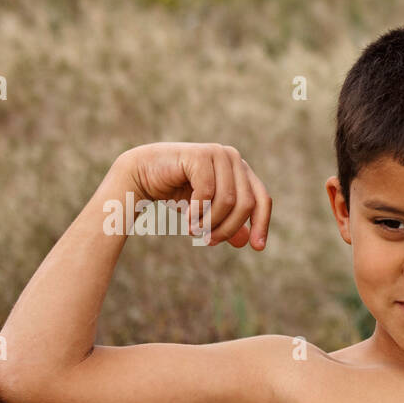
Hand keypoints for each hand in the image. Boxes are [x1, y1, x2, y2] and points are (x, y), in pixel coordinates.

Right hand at [115, 142, 271, 248]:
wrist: (141, 175)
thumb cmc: (177, 192)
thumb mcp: (207, 212)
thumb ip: (227, 223)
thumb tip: (246, 242)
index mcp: (241, 170)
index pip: (262, 199)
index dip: (262, 224)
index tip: (257, 249)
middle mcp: (233, 158)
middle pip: (246, 204)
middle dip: (228, 228)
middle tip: (208, 242)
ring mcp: (218, 154)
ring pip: (228, 201)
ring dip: (210, 222)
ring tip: (193, 231)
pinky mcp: (200, 155)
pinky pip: (208, 193)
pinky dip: (198, 211)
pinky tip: (187, 219)